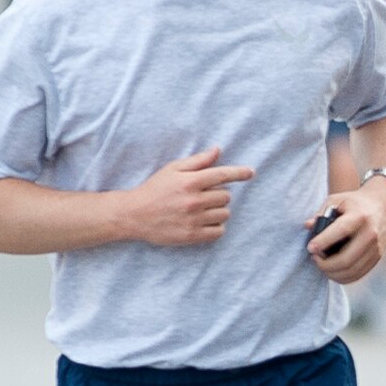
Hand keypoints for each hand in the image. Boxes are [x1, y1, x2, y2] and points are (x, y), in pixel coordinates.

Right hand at [124, 147, 253, 246]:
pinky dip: (216, 226)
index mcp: (190, 182)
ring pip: (225, 214)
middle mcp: (194, 200)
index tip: (251, 172)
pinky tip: (204, 222)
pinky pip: (219, 231)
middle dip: (219, 195)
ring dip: (218, 211)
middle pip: (226, 196)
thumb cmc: (155, 189)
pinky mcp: (192, 236)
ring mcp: (194, 219)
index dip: (239, 173)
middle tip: (203, 196)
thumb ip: (197, 161)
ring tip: (202, 210)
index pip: (222, 175)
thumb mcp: (172, 169)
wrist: (135, 215)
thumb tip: (218, 150)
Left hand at [306, 179, 385, 283]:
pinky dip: (343, 277)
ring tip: (322, 265)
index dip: (323, 242)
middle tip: (314, 258)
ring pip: (352, 270)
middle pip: (346, 259)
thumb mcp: (337, 200)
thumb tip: (307, 226)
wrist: (382, 205)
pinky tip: (333, 271)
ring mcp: (376, 247)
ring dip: (332, 273)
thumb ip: (321, 213)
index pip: (340, 231)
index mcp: (359, 216)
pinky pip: (359, 274)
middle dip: (325, 264)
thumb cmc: (355, 203)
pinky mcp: (378, 257)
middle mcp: (370, 233)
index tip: (310, 248)